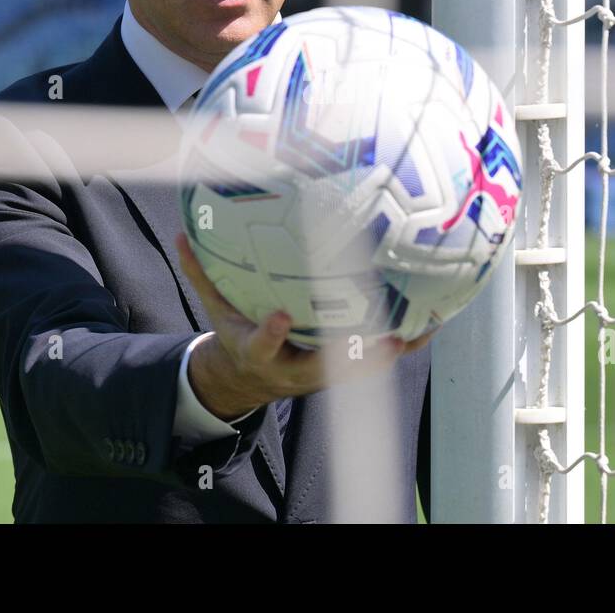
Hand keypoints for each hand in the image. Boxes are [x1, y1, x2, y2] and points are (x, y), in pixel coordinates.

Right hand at [175, 232, 435, 420]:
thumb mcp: (216, 312)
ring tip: (417, 328)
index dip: (272, 333)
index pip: (263, 345)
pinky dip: (404, 343)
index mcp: (261, 353)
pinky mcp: (344, 371)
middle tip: (373, 336)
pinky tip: (433, 321)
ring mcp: (323, 374)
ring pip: (359, 368)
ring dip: (387, 351)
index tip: (280, 315)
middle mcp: (295, 369)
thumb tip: (182, 233)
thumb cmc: (238, 336)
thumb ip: (202, 274)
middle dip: (346, 355)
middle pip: (323, 366)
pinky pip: (377, 359)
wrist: (252, 381)